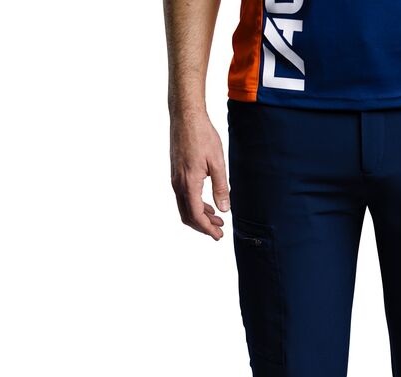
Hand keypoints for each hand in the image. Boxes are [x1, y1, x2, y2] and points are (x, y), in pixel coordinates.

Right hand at [170, 110, 229, 239]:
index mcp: (189, 183)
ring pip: (185, 208)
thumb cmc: (202, 136)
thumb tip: (225, 210)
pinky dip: (195, 206)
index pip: (196, 215)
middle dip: (203, 227)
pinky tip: (208, 205)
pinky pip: (184, 197)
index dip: (207, 228)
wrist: (185, 116)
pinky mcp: (176, 173)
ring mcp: (175, 179)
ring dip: (200, 217)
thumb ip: (221, 188)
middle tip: (219, 232)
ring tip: (217, 220)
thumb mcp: (218, 163)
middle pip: (188, 216)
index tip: (219, 235)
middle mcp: (178, 183)